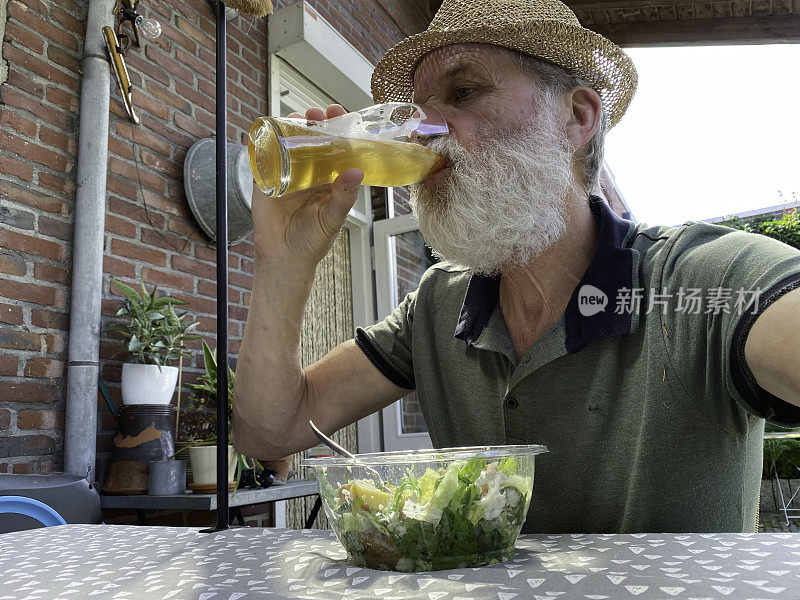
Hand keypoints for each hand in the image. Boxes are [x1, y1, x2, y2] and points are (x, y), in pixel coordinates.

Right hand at [251, 104, 363, 267]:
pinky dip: (265, 142)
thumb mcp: (332, 218)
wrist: (284, 258)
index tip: (337, 113)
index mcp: (328, 178)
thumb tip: (356, 173)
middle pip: (311, 139)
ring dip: (291, 126)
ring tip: (298, 117)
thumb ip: (344, 197)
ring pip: (288, 143)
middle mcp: (308, 172)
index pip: (334, 147)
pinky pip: (263, 157)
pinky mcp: (264, 181)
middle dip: (314, 121)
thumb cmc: (312, 241)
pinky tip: (270, 131)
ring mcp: (285, 174)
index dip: (336, 128)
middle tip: (317, 112)